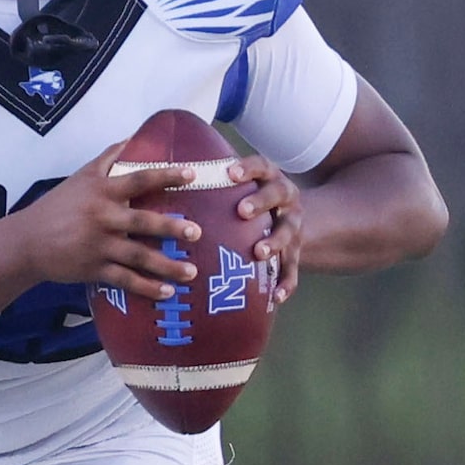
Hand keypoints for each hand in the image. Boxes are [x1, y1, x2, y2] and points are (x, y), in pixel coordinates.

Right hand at [9, 145, 201, 298]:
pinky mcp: (94, 269)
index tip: (192, 175)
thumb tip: (131, 138)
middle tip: (196, 232)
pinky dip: (147, 288)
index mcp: (103, 192)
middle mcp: (103, 218)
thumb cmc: (57, 206)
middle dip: (171, 227)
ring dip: (167, 265)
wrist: (27, 241)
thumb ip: (107, 158)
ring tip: (192, 271)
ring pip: (139, 256)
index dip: (166, 176)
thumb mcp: (80, 177)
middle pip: (143, 222)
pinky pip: (125, 280)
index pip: (139, 179)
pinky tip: (168, 292)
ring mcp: (99, 246)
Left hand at [228, 154, 304, 302]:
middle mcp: (286, 199)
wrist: (287, 218)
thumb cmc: (248, 201)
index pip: (261, 166)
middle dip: (260, 202)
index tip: (230, 174)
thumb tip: (167, 179)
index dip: (248, 168)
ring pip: (288, 232)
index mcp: (270, 178)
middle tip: (242, 211)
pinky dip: (286, 283)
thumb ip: (214, 184)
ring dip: (274, 241)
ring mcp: (294, 226)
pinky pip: (294, 269)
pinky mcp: (297, 252)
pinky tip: (275, 298)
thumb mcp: (239, 187)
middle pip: (277, 195)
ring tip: (258, 253)